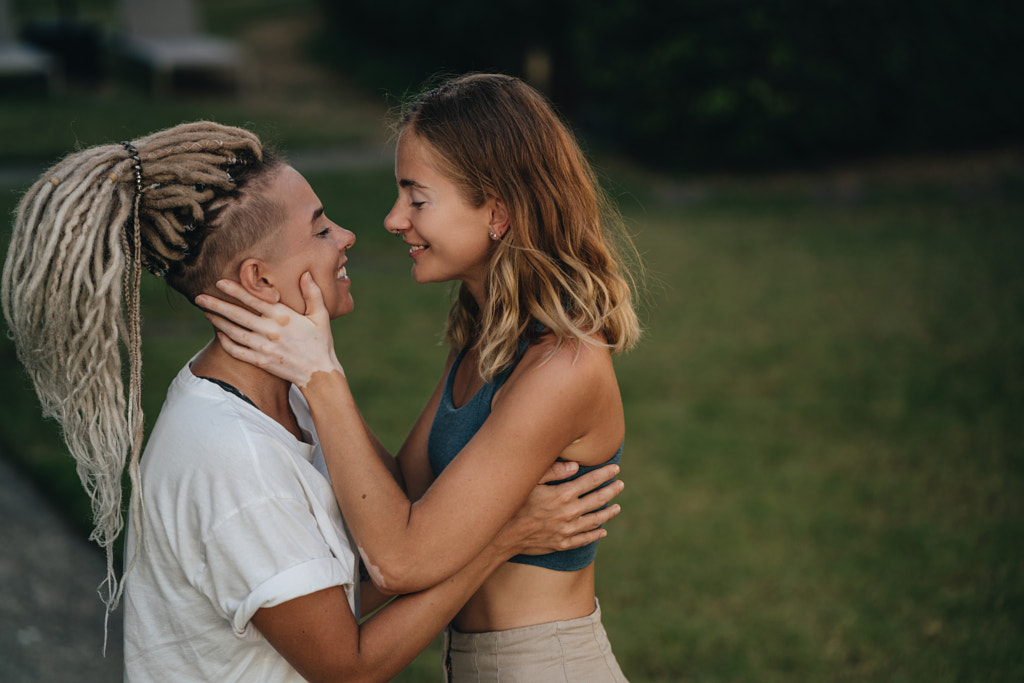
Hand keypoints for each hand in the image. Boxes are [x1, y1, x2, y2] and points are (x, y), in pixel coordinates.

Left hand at [195, 273, 341, 386]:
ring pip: (234, 332)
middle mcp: (270, 331)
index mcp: (283, 316)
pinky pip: (237, 351)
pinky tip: (219, 334)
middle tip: (199, 297)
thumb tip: (305, 274)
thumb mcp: (321, 316)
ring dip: (218, 322)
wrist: (319, 374)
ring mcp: (263, 348)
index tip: (220, 282)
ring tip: (206, 312)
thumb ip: (313, 294)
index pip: (254, 300)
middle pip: (238, 315)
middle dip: (217, 305)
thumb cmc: (321, 342)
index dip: (235, 290)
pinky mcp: (260, 361)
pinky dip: (226, 343)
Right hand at [495, 462, 623, 556]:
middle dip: (611, 490)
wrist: (502, 536)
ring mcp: (567, 530)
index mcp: (562, 494)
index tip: (615, 469)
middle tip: (620, 484)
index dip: (605, 474)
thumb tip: (575, 465)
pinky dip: (596, 534)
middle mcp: (569, 513)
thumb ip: (552, 471)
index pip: (590, 481)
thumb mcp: (529, 482)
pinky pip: (585, 539)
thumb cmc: (513, 504)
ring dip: (608, 512)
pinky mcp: (562, 544)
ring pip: (595, 520)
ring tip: (617, 507)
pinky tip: (603, 531)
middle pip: (598, 500)